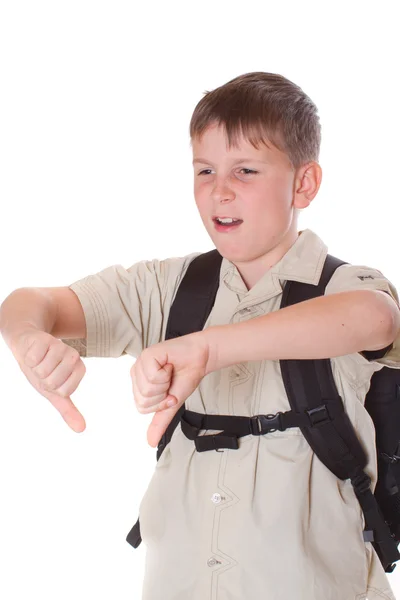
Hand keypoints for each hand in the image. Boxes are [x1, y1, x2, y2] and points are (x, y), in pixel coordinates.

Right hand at [10, 328, 86, 431]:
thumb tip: (81, 429)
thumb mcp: (54, 392)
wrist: (28, 344)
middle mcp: (73, 356)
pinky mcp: (45, 339)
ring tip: (39, 360)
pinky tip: (33, 351)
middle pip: (54, 381)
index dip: (53, 388)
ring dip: (36, 369)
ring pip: (44, 371)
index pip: (65, 390)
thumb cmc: (42, 369)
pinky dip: (29, 358)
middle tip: (43, 368)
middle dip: (43, 379)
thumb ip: (68, 410)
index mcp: (78, 369)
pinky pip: (34, 359)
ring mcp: (60, 346)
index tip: (51, 379)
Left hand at [130, 332, 209, 447]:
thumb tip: (150, 442)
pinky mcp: (147, 355)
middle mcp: (136, 374)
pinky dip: (166, 373)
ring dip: (166, 382)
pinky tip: (169, 364)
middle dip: (163, 394)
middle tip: (170, 380)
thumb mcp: (172, 404)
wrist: (200, 358)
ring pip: (148, 389)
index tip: (169, 390)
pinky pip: (153, 376)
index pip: (142, 407)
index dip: (161, 403)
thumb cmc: (185, 376)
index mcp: (139, 385)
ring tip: (169, 371)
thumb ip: (160, 422)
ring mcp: (140, 364)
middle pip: (144, 399)